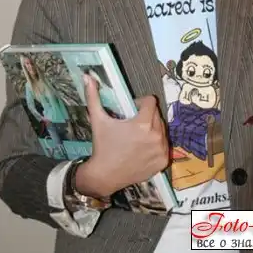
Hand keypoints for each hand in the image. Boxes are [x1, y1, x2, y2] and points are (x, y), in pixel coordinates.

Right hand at [75, 74, 168, 197]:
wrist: (104, 175)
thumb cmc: (102, 145)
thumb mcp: (98, 119)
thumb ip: (94, 96)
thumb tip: (87, 76)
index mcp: (143, 124)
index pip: (151, 102)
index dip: (140, 103)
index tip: (131, 110)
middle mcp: (156, 136)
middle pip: (157, 114)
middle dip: (146, 115)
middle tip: (133, 123)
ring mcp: (161, 150)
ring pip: (162, 129)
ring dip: (153, 128)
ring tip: (138, 135)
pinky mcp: (163, 161)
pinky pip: (164, 144)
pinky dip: (156, 144)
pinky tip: (143, 147)